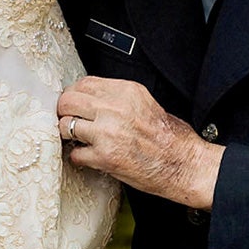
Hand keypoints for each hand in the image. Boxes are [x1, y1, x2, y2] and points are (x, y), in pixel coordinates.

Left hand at [56, 76, 223, 209]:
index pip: (84, 83)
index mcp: (126, 91)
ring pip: (65, 125)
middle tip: (68, 120)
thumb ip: (117, 98)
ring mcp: (107, 132)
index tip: (74, 103)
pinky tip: (88, 157)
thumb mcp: (145, 102)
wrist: (183, 164)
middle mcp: (114, 108)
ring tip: (78, 140)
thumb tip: (91, 98)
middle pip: (68, 101)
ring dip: (68, 134)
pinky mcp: (104, 157)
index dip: (74, 94)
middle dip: (64, 111)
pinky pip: (74, 153)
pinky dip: (78, 157)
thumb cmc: (170, 137)